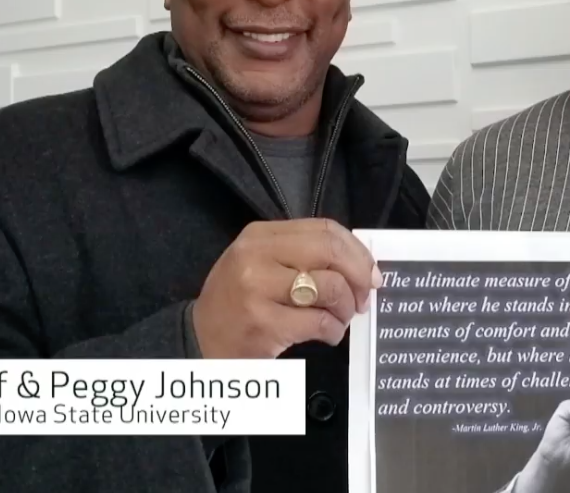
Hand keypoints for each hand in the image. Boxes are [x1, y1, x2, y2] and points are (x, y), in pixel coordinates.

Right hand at [192, 218, 380, 358]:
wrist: (199, 339)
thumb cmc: (240, 302)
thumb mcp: (263, 265)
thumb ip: (304, 255)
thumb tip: (360, 262)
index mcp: (261, 235)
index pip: (324, 229)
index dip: (357, 251)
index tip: (371, 272)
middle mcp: (257, 255)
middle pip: (330, 251)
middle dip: (359, 275)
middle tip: (365, 297)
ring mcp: (258, 289)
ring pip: (330, 286)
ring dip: (346, 307)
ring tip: (340, 318)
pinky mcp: (264, 323)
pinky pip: (319, 322)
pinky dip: (334, 330)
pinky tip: (328, 334)